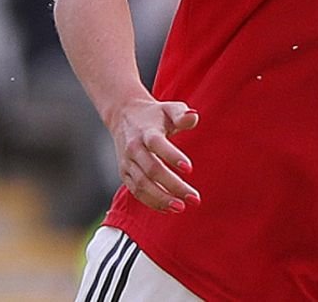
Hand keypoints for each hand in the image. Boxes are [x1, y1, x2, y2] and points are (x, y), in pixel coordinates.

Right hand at [109, 97, 199, 212]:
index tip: (189, 169)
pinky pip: (136, 191)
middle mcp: (134, 148)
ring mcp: (127, 162)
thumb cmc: (154, 115)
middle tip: (193, 198)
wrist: (124, 116)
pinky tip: (168, 208)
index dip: (172, 156)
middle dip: (173, 185)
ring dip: (161, 198)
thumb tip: (193, 116)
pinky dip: (151, 202)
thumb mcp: (168, 108)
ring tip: (181, 207)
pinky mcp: (124, 173)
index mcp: (146, 131)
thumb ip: (182, 114)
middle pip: (151, 169)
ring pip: (142, 184)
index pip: (157, 144)